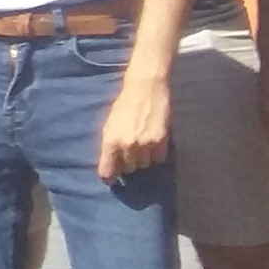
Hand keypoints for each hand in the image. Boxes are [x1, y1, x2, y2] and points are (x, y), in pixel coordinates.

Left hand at [97, 69, 174, 184]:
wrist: (145, 88)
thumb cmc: (123, 106)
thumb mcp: (109, 126)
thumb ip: (109, 147)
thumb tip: (109, 168)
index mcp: (110, 142)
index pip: (107, 172)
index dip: (109, 177)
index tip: (111, 179)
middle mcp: (127, 146)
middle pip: (128, 170)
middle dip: (127, 164)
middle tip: (129, 151)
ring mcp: (145, 144)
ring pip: (144, 165)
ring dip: (142, 159)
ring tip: (141, 144)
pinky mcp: (161, 141)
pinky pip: (158, 159)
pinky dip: (156, 154)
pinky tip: (153, 141)